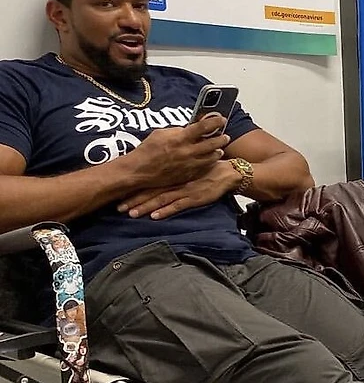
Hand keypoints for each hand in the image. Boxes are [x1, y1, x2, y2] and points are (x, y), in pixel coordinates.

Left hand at [118, 160, 238, 219]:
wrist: (226, 172)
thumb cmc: (207, 168)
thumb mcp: (188, 166)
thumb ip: (173, 171)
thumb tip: (157, 175)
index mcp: (172, 174)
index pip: (149, 182)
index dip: (134, 188)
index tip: (119, 195)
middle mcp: (175, 182)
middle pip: (151, 191)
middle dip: (134, 200)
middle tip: (119, 207)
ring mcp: (184, 190)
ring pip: (161, 199)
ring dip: (146, 207)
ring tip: (132, 214)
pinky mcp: (194, 198)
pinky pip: (178, 205)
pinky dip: (166, 211)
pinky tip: (155, 216)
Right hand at [124, 115, 229, 189]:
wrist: (140, 171)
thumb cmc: (148, 150)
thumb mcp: (161, 134)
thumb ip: (178, 131)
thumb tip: (189, 129)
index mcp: (180, 139)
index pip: (203, 127)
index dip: (215, 122)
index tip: (222, 119)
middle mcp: (187, 152)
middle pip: (212, 144)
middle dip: (221, 139)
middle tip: (225, 136)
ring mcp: (189, 165)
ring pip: (211, 158)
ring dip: (217, 152)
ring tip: (219, 149)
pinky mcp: (188, 175)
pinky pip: (203, 168)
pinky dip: (208, 163)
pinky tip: (209, 160)